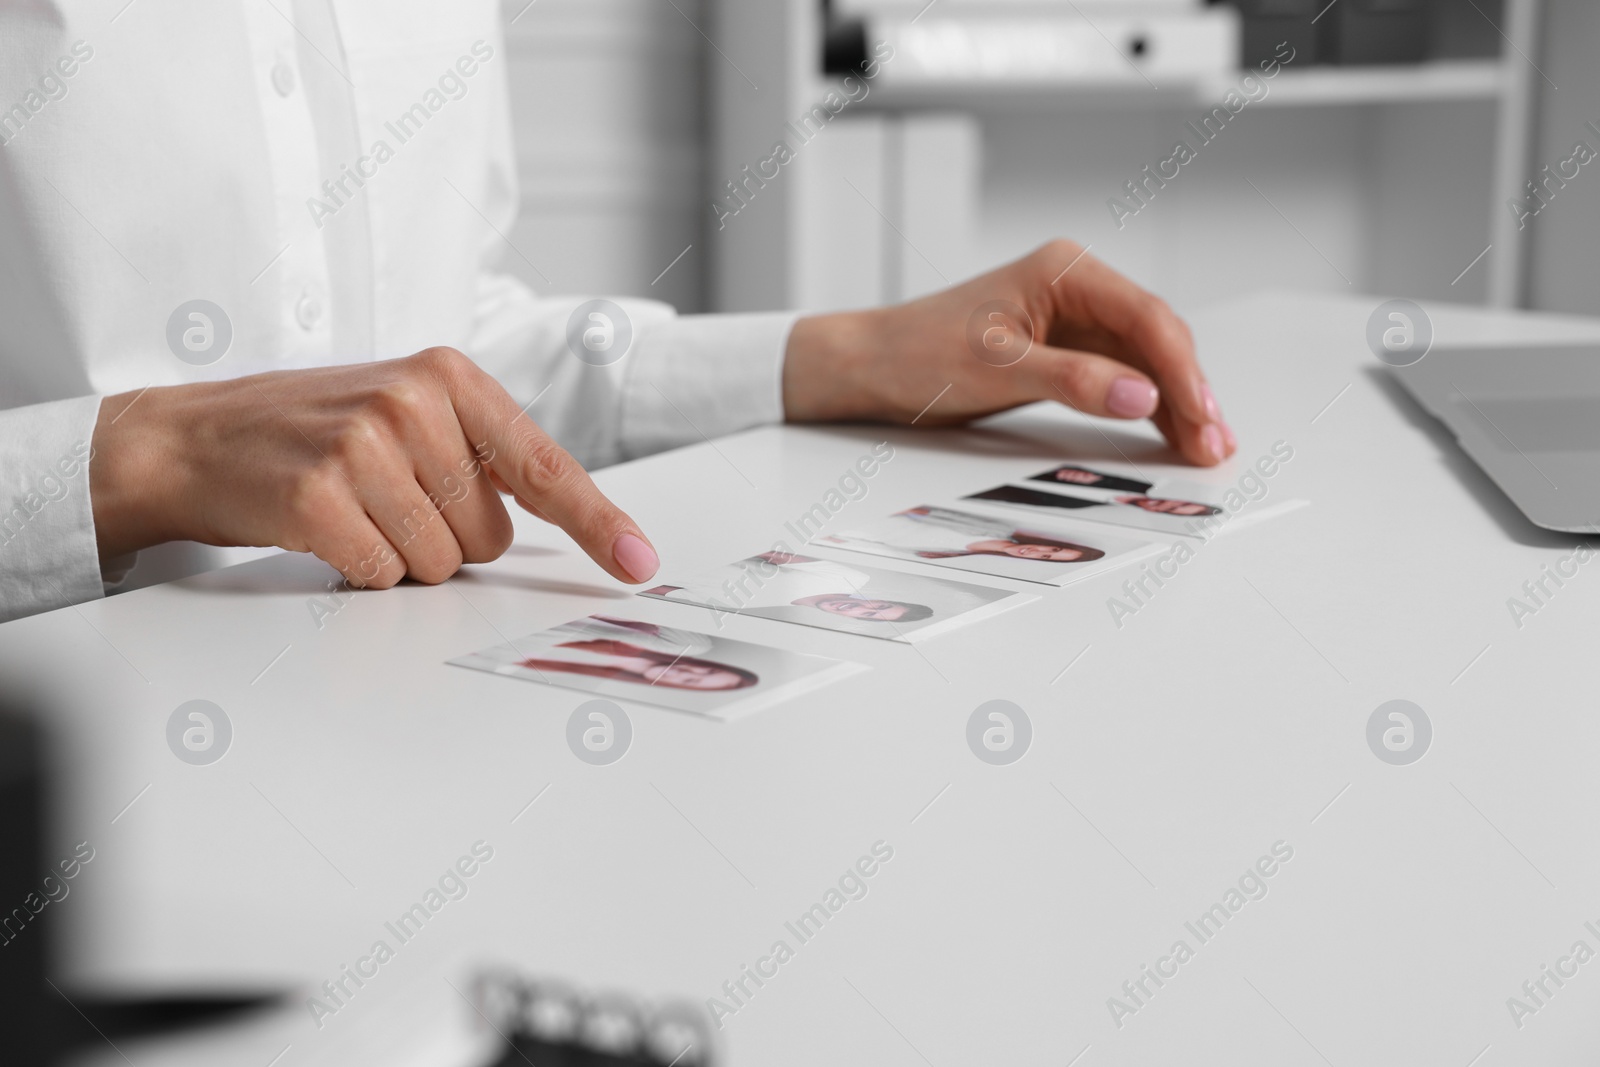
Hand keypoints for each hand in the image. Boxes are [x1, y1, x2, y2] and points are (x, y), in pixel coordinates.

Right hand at [90, 347, 659, 586]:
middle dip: (447, 539)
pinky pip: (383, 575)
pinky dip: (358, 570)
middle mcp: (413, 401)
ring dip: (400, 557)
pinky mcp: (319, 495)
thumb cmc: (313, 431)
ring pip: (440, 563)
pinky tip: (324, 528)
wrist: (195, 437)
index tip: (640, 561)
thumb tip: (560, 519)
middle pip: (490, 536)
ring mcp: (364, 445)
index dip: (598, 521)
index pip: (544, 464)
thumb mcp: (406, 411)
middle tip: (386, 500)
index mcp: (448, 376)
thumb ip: (480, 453)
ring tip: (353, 510)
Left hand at [782, 240, 1235, 465]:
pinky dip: (1146, 407)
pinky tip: (1170, 435)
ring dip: (1175, 404)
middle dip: (1189, 391)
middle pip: (1155, 339)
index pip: (1145, 318)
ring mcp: (1073, 320)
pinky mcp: (1065, 351)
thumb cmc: (919, 352)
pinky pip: (1121, 377)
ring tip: (1205, 449)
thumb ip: (1073, 380)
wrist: (873, 365)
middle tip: (1215, 443)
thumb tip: (1141, 396)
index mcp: (1066, 271)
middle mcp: (1077, 288)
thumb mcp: (996, 368)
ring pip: (1145, 361)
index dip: (1182, 371)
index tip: (1202, 416)